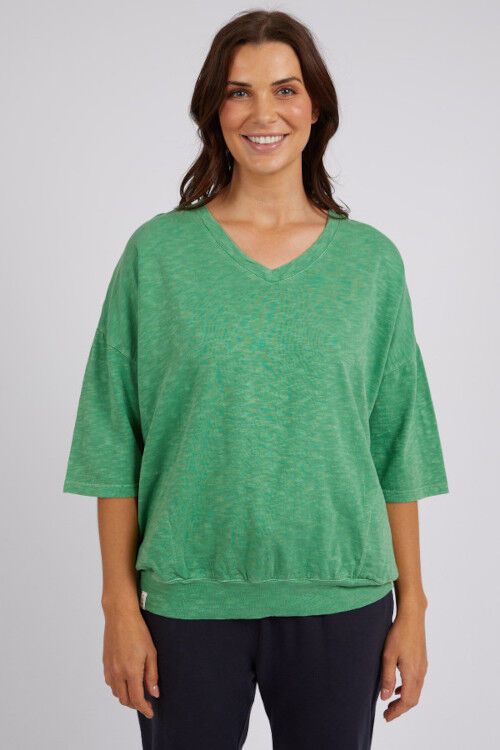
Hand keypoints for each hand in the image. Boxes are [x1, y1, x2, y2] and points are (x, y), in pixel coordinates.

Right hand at [102, 606, 159, 719]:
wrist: (120, 617)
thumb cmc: (138, 632)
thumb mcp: (151, 652)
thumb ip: (152, 675)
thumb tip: (154, 693)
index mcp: (131, 671)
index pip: (137, 699)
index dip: (144, 709)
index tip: (150, 712)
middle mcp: (118, 673)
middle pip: (125, 699)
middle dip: (135, 704)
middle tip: (145, 702)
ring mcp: (109, 669)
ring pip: (116, 693)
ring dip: (126, 696)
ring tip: (136, 691)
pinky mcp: (105, 663)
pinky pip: (110, 683)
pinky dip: (118, 687)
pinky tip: (125, 681)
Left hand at [378, 603, 427, 721]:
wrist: (412, 617)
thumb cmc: (398, 634)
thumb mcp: (388, 656)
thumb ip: (387, 678)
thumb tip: (385, 698)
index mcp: (413, 674)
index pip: (407, 701)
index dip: (397, 712)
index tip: (386, 717)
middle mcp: (421, 673)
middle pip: (413, 699)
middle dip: (401, 708)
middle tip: (387, 713)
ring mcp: (423, 666)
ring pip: (416, 691)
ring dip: (405, 699)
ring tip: (391, 702)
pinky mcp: (422, 660)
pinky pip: (417, 682)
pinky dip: (408, 689)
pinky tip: (399, 687)